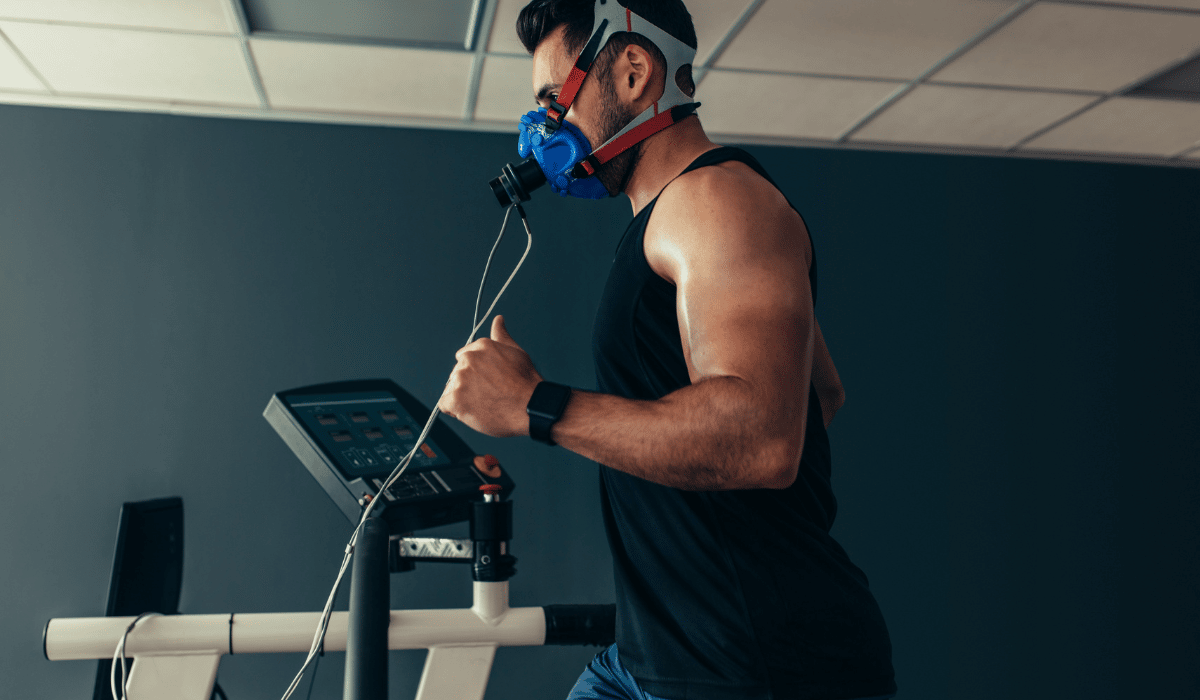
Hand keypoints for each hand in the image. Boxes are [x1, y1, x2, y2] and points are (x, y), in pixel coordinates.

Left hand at [438, 315, 541, 437]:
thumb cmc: (526, 383)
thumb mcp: (515, 352)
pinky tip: (473, 411)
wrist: (529, 407)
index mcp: (481, 346)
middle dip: (468, 384)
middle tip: (489, 393)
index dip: (476, 372)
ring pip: (451, 389)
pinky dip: (455, 410)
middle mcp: (468, 359)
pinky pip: (445, 405)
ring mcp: (460, 379)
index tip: (487, 380)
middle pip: (457, 373)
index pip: (464, 357)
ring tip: (484, 403)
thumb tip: (498, 319)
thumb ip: (501, 335)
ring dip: (462, 397)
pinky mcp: (455, 399)